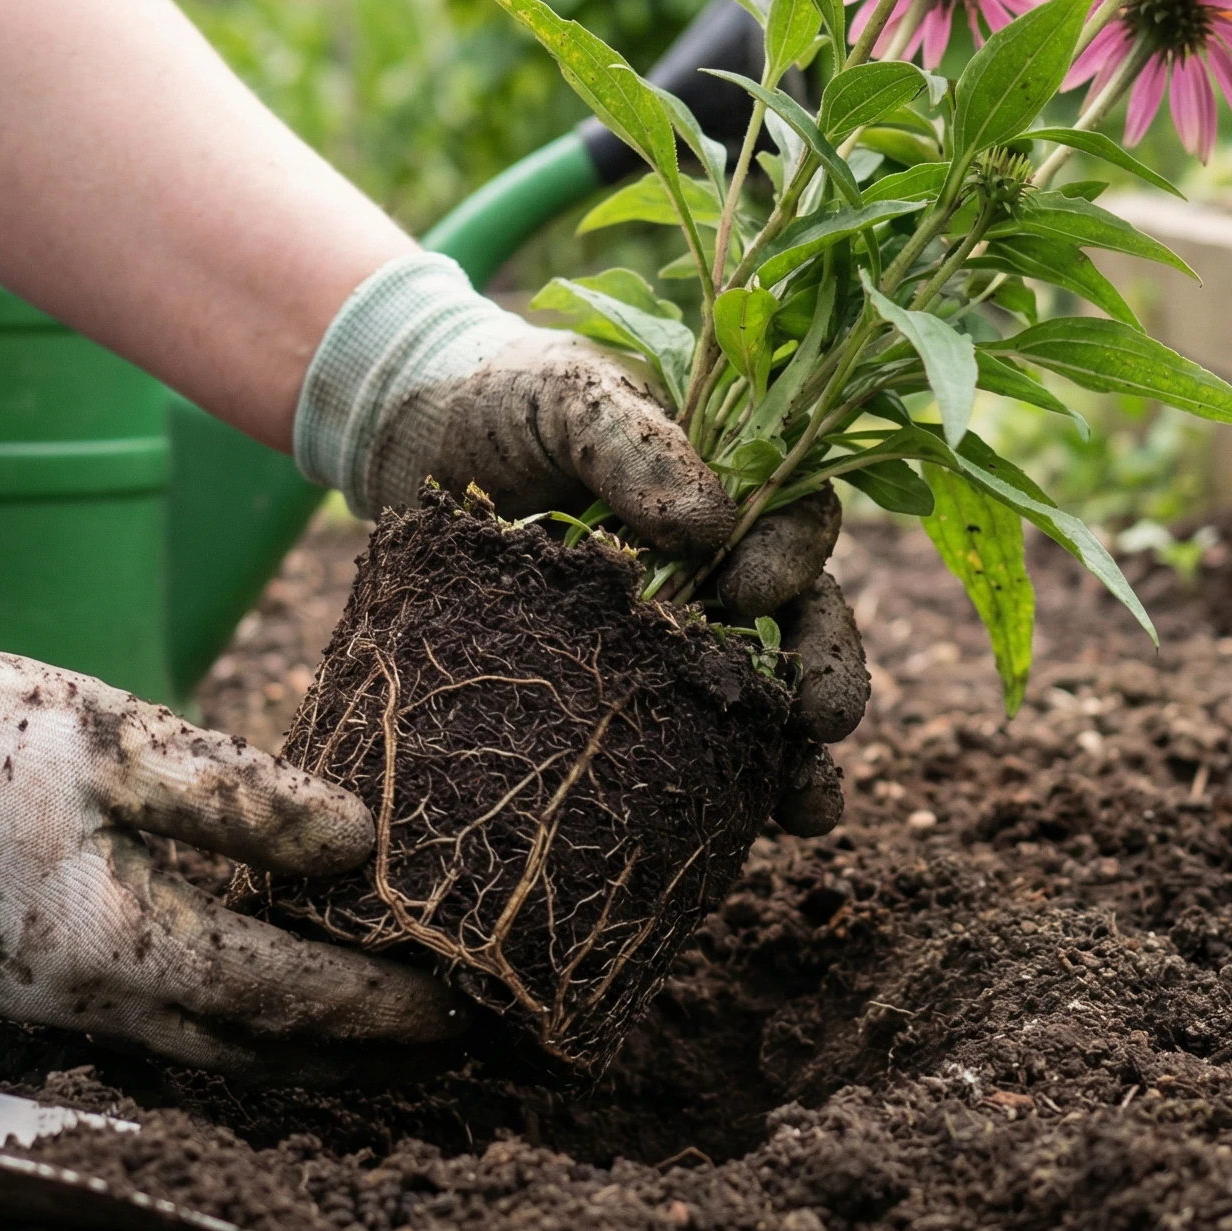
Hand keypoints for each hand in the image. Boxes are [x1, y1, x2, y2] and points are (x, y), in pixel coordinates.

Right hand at [0, 577, 460, 1071]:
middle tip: (444, 1035)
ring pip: (199, 1043)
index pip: (280, 995)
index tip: (459, 1004)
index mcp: (116, 943)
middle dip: (351, 1047)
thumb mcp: (122, 740)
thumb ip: (246, 800)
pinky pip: (150, 1017)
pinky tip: (260, 984)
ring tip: (375, 1027)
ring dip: (291, 1040)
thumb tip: (362, 846)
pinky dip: (223, 1011)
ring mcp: (45, 999)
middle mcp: (84, 1000)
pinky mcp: (21, 973)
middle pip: (249, 1047)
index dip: (375, 1004)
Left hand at [369, 326, 869, 833]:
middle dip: (824, 669)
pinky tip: (742, 835)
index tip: (749, 592)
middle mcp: (717, 557)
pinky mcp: (621, 684)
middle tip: (823, 718)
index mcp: (727, 476)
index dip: (792, 559)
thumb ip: (632, 440)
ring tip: (810, 810)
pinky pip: (684, 738)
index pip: (797, 518)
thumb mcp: (565, 396)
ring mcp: (673, 626)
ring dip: (795, 756)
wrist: (407, 437)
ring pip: (760, 694)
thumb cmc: (499, 398)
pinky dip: (721, 789)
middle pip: (804, 618)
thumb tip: (712, 526)